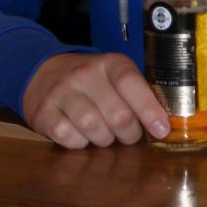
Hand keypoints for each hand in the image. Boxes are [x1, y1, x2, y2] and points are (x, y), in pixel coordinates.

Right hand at [21, 52, 169, 148]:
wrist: (43, 74)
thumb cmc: (91, 83)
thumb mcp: (115, 77)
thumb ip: (138, 95)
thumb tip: (163, 125)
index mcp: (110, 63)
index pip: (132, 84)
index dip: (149, 110)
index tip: (161, 130)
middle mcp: (85, 74)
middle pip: (117, 114)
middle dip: (129, 133)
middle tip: (128, 135)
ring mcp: (61, 91)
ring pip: (94, 128)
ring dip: (104, 139)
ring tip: (104, 134)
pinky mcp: (43, 111)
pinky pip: (69, 137)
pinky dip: (79, 143)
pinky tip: (81, 135)